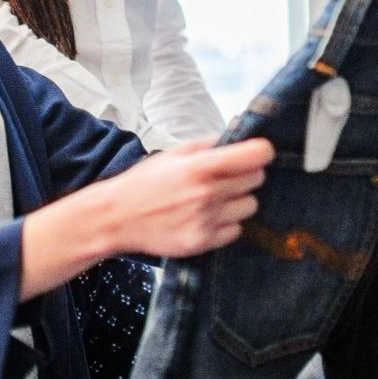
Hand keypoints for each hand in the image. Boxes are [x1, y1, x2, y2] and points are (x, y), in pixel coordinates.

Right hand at [94, 138, 273, 258]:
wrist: (117, 217)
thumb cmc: (144, 183)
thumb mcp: (172, 154)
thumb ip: (207, 144)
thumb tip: (236, 136)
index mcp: (200, 166)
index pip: (256, 155)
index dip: (261, 152)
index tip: (256, 154)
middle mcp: (207, 193)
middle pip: (256, 179)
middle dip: (246, 175)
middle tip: (227, 178)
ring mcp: (206, 220)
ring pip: (250, 206)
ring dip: (238, 201)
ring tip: (215, 200)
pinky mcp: (203, 242)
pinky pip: (236, 231)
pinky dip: (227, 224)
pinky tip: (207, 218)